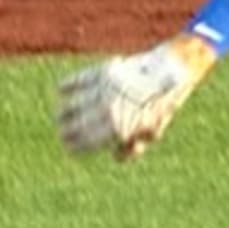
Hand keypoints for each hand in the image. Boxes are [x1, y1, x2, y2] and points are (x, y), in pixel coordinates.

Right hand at [56, 35, 216, 159]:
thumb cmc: (161, 105)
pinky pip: (78, 80)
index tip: (70, 149)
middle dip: (68, 133)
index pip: (90, 142)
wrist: (168, 72)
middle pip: (78, 125)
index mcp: (119, 128)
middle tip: (63, 134)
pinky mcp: (103, 72)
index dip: (78, 148)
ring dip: (64, 113)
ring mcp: (103, 90)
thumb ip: (132, 147)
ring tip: (60, 116)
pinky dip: (67, 85)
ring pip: (73, 105)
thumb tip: (114, 155)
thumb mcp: (152, 132)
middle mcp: (107, 109)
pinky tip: (60, 90)